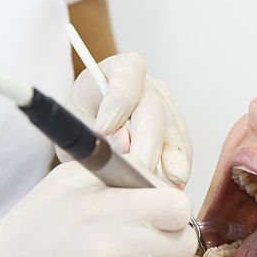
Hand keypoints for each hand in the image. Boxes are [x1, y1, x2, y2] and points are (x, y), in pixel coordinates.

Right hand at [0, 161, 237, 256]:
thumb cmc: (33, 227)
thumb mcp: (67, 181)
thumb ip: (112, 162)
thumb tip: (141, 136)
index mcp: (109, 213)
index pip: (176, 206)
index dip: (172, 204)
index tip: (159, 205)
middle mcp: (120, 252)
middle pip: (183, 240)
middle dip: (174, 232)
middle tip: (151, 230)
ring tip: (141, 252)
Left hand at [63, 52, 192, 186]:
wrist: (90, 128)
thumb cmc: (80, 121)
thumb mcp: (74, 124)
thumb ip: (94, 133)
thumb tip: (124, 145)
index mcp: (120, 69)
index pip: (127, 77)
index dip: (117, 103)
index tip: (102, 130)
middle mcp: (149, 86)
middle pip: (154, 110)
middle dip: (145, 144)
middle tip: (135, 171)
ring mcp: (168, 108)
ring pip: (173, 134)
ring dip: (164, 163)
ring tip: (151, 186)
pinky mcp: (178, 134)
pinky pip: (181, 153)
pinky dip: (173, 171)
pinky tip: (163, 187)